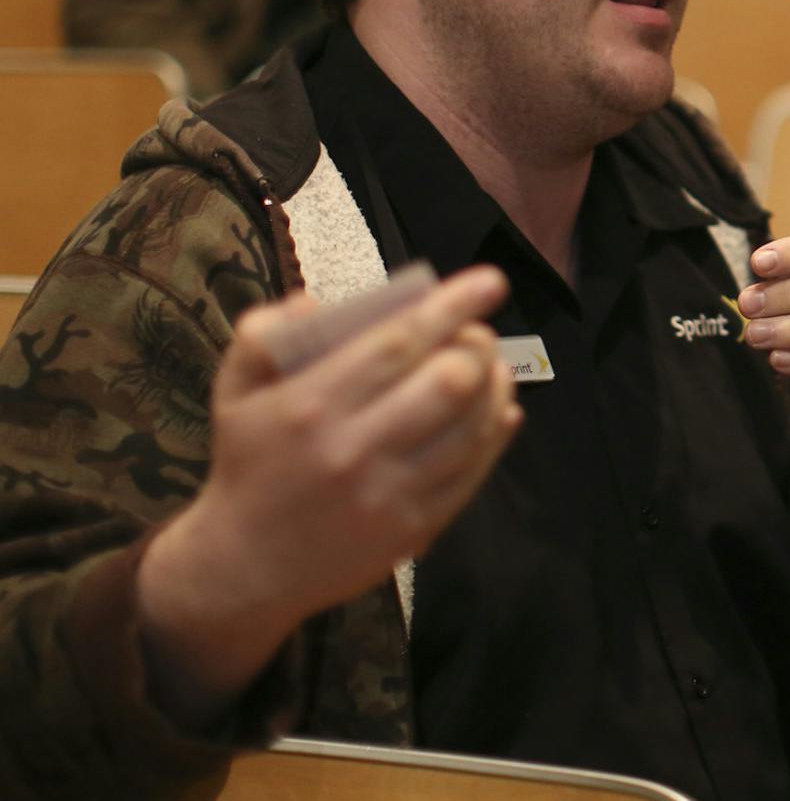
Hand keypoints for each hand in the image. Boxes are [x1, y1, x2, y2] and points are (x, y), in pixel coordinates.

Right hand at [138, 266, 520, 725]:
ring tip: (492, 366)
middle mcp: (353, 448)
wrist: (245, 563)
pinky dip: (496, 431)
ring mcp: (389, 492)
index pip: (398, 342)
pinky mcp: (416, 527)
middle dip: (478, 345)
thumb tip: (319, 301)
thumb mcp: (235, 389)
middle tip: (477, 332)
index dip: (451, 307)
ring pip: (472, 426)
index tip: (490, 281)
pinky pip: (474, 470)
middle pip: (449, 382)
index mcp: (309, 405)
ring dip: (495, 385)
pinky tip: (500, 409)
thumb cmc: (250, 459)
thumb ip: (264, 334)